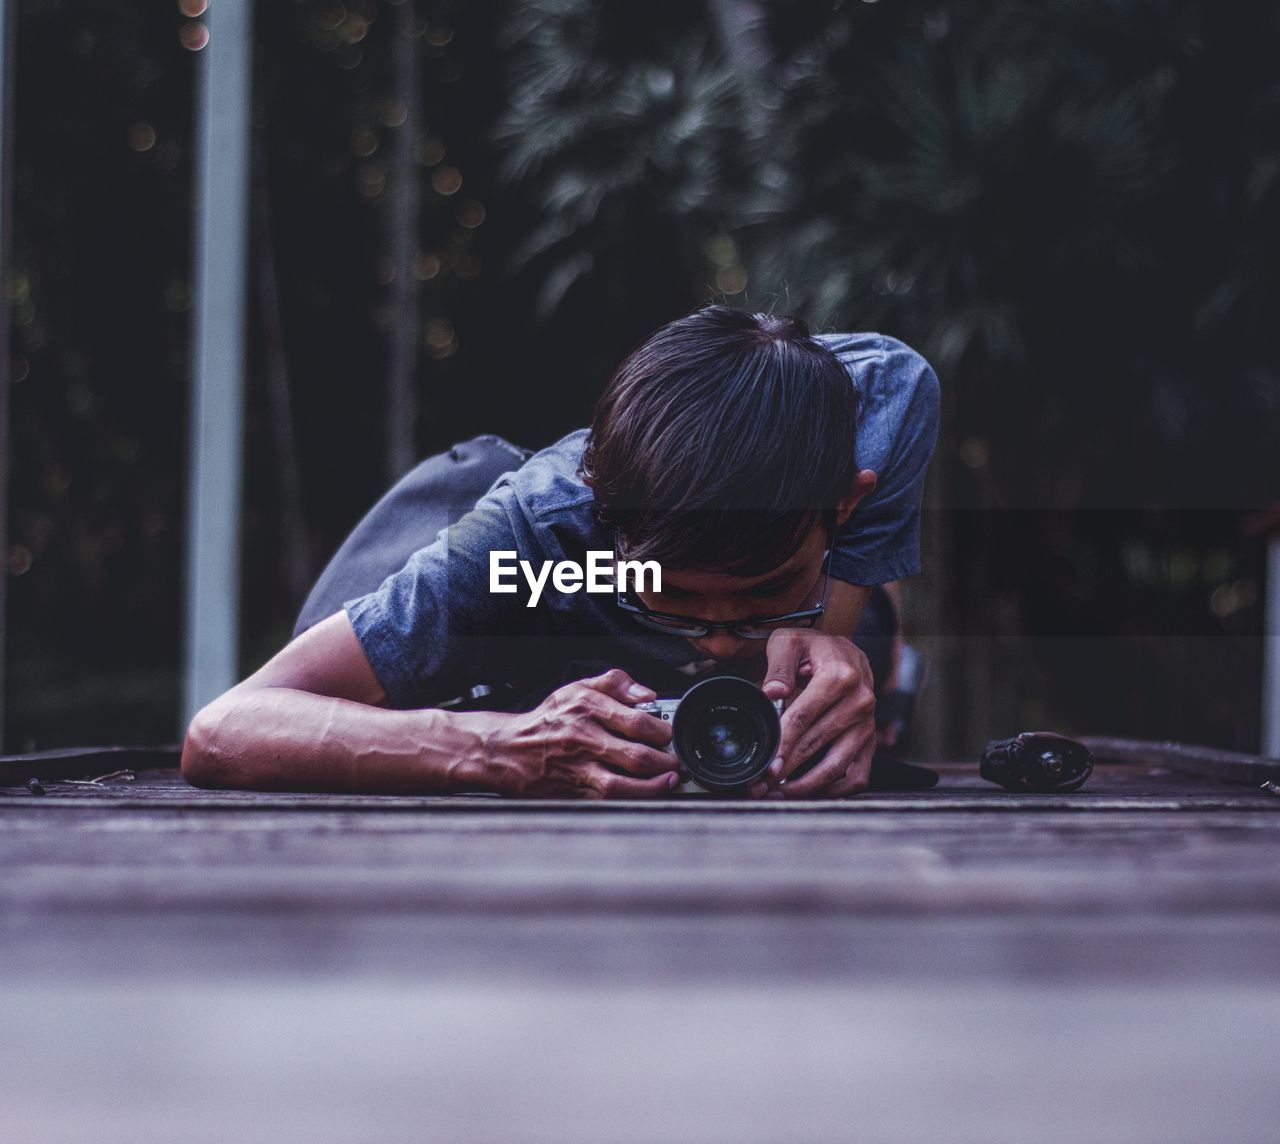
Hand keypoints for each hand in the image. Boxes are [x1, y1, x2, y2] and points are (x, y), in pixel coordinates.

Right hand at [479, 668, 677, 798]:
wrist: (506, 749)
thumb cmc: (547, 720)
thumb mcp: (577, 689)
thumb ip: (615, 684)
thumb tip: (648, 693)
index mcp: (586, 709)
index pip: (636, 721)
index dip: (662, 730)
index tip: (671, 734)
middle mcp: (582, 739)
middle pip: (635, 756)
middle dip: (665, 761)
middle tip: (676, 760)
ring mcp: (576, 770)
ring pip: (622, 785)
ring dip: (653, 787)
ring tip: (669, 781)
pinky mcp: (571, 793)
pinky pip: (606, 801)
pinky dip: (630, 801)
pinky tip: (644, 795)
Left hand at [752, 629, 875, 798]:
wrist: (844, 652)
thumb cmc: (813, 648)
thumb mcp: (789, 642)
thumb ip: (779, 666)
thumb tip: (773, 692)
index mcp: (840, 676)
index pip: (805, 716)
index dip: (784, 742)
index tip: (767, 763)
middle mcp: (860, 701)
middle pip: (818, 743)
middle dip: (788, 767)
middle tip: (762, 784)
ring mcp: (868, 724)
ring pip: (838, 766)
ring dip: (808, 786)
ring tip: (779, 793)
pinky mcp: (871, 741)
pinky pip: (857, 776)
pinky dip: (833, 791)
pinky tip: (807, 794)